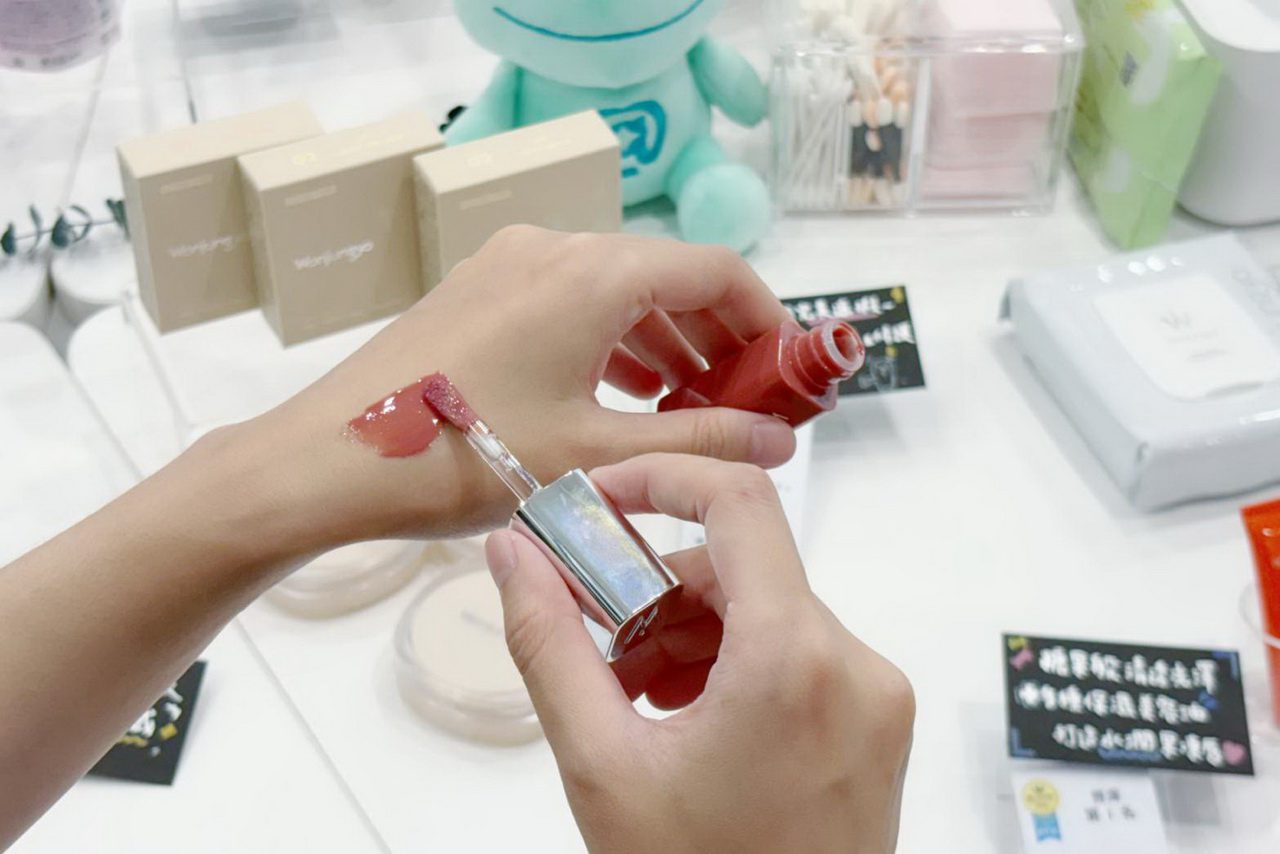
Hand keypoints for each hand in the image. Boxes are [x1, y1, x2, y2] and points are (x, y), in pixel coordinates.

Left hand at [237, 226, 796, 549]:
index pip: (715, 269)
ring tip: (690, 409)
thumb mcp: (595, 454)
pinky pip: (570, 301)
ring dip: (664, 344)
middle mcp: (556, 248)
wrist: (327, 460)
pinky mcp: (479, 289)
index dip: (765, 318)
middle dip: (716, 338)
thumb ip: (701, 441)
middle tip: (744, 405)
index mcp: (594, 273)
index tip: (789, 375)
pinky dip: (611, 342)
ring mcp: (510, 263)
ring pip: (616, 290)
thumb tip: (781, 444)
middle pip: (666, 276)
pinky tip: (621, 396)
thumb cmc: (463, 455)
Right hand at [484, 454, 914, 853]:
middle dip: (659, 591)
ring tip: (637, 700)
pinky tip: (687, 719)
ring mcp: (875, 695)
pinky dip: (735, 663)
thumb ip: (549, 644)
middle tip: (601, 645)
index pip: (739, 501)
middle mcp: (853, 663)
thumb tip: (510, 554)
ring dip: (693, 633)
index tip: (602, 496)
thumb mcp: (600, 764)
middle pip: (743, 565)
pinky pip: (797, 652)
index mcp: (792, 659)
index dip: (662, 477)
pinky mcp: (877, 722)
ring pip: (768, 610)